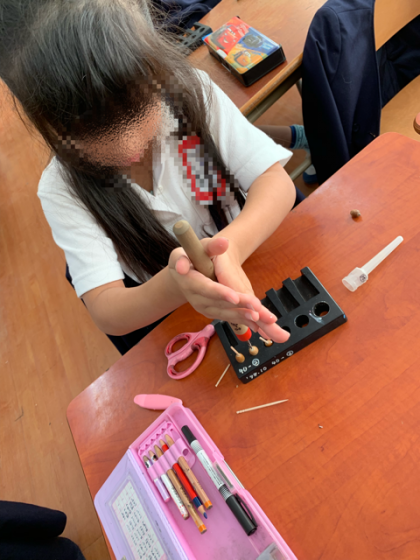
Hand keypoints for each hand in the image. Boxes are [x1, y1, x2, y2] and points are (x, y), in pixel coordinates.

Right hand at [168, 237, 289, 342]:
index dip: (219, 292)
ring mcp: (205, 307)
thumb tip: (223, 242)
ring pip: (225, 313)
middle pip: (218, 303)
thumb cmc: (193, 254)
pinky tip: (261, 326)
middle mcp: (195, 298)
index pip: (204, 287)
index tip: (234, 296)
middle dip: (238, 306)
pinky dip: (245, 322)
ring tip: (263, 320)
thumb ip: (211, 246)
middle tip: (257, 308)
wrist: (189, 270)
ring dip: (243, 317)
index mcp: (189, 279)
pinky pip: (230, 317)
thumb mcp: (200, 246)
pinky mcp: (214, 312)